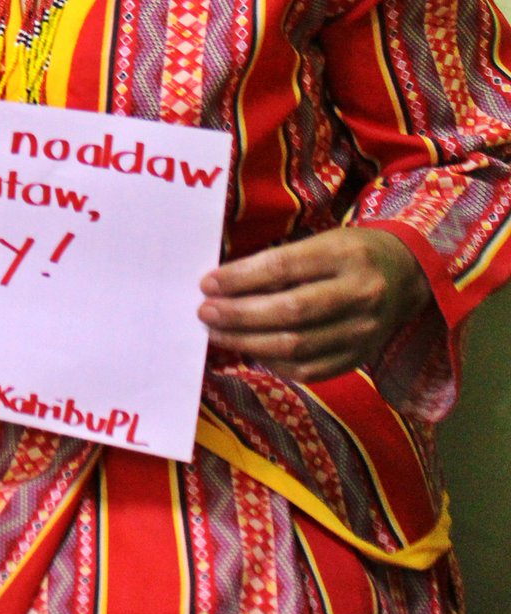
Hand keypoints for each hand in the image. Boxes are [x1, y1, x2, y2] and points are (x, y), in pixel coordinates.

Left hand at [198, 227, 430, 382]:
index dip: (239, 278)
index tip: (207, 283)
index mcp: (345, 255)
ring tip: (216, 332)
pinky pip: (310, 371)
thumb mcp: (319, 242)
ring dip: (247, 342)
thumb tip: (222, 286)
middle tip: (205, 312)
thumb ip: (277, 264)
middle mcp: (360, 294)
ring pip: (297, 347)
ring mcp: (364, 331)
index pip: (283, 268)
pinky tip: (250, 350)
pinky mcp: (362, 357)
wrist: (407, 275)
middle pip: (290, 312)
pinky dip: (273, 363)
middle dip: (239, 314)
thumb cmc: (347, 253)